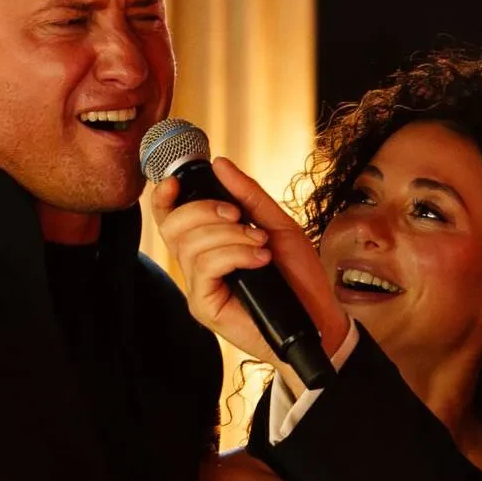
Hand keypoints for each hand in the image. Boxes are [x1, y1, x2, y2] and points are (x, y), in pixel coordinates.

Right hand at [144, 157, 350, 375]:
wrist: (317, 316)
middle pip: (173, 226)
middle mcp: (198, 265)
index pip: (171, 218)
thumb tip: (220, 164)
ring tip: (260, 244)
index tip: (174, 182)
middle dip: (205, 210)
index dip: (164, 198)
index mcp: (209, 244)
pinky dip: (233, 255)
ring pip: (190, 246)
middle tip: (240, 216)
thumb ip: (248, 196)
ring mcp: (199, 286)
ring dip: (230, 236)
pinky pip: (204, 268)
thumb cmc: (298, 277)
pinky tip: (258, 260)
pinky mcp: (204, 306)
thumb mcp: (277, 225)